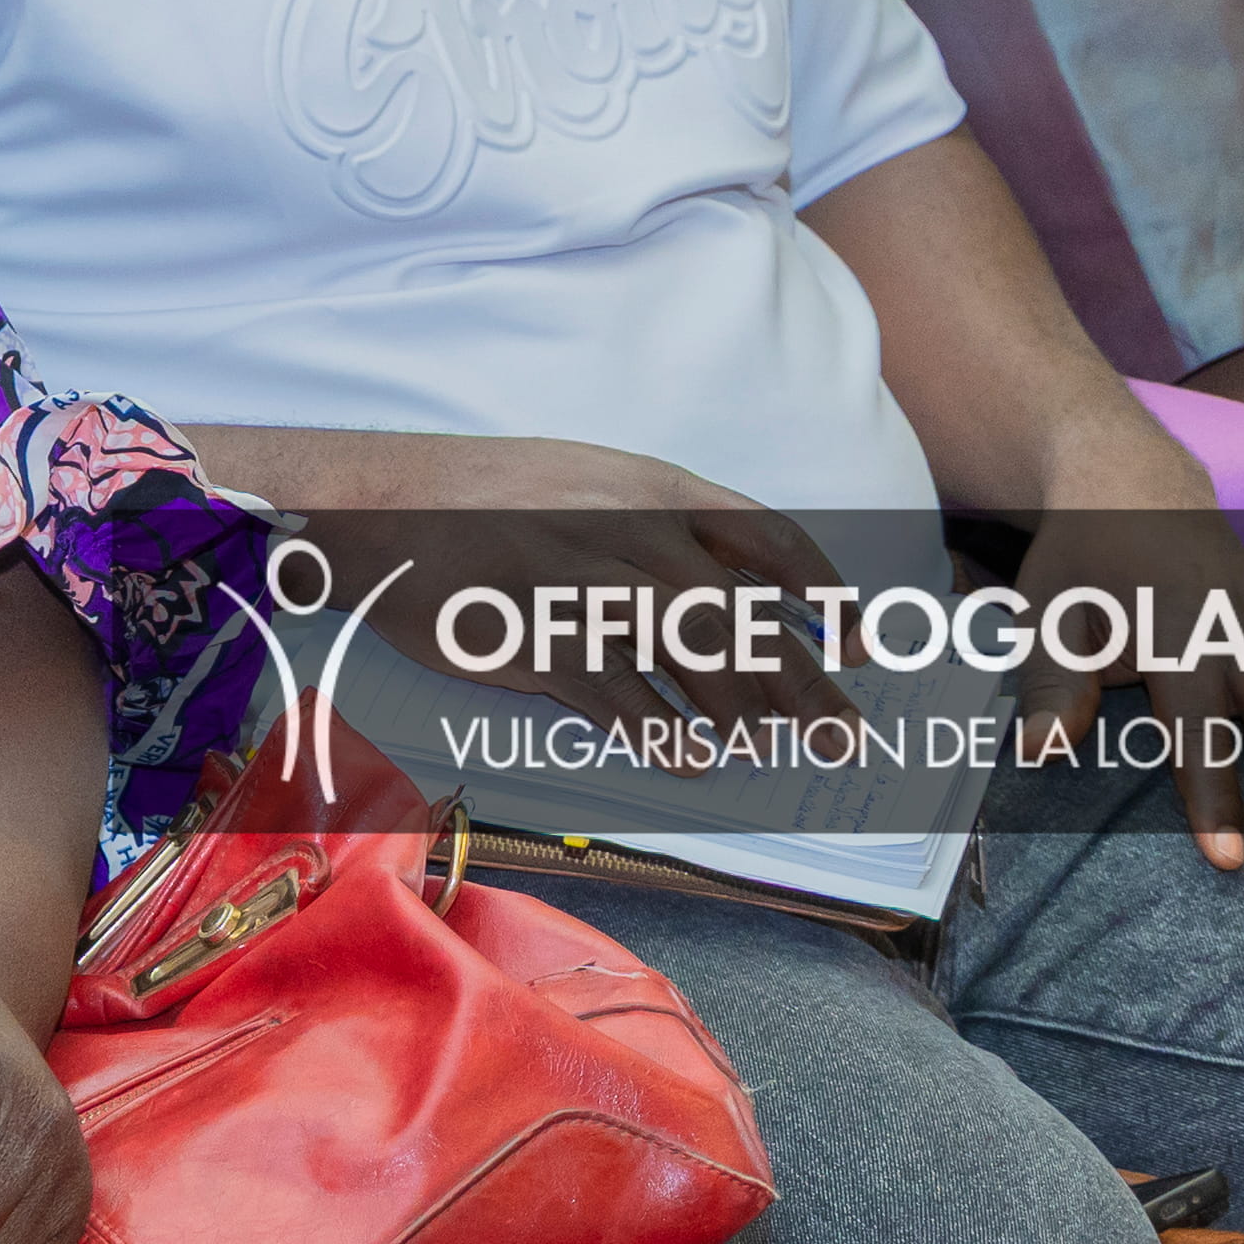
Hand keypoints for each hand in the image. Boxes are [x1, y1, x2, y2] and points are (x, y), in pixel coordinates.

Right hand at [286, 434, 848, 745]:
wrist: (383, 507)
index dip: (825, 593)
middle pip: (741, 613)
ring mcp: (582, 583)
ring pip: (690, 652)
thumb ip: (656, 531)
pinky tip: (687, 758)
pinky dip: (656, 725)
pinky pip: (612, 687)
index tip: (861, 640)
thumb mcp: (586, 485)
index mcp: (651, 489)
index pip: (766, 538)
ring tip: (770, 750)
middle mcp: (629, 531)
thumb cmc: (487, 499)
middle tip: (843, 734)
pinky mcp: (534, 633)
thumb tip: (729, 596)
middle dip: (803, 680)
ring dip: (741, 709)